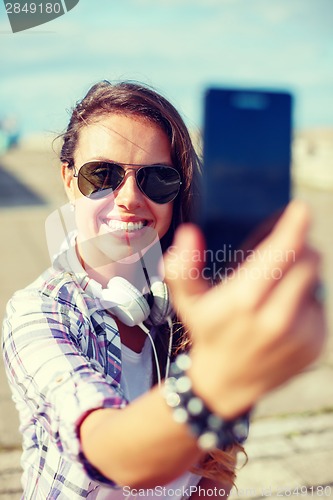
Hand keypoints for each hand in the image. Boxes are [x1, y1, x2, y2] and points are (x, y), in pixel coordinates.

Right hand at [164, 201, 325, 418]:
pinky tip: (284, 309)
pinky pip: (319, 304)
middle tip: (280, 248)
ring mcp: (300, 334)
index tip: (300, 209)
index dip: (294, 226)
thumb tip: (190, 233)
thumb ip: (182, 267)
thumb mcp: (186, 301)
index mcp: (245, 300)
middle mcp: (278, 318)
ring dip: (300, 272)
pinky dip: (306, 298)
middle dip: (297, 246)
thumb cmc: (208, 332)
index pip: (281, 253)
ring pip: (316, 280)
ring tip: (275, 286)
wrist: (227, 383)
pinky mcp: (315, 344)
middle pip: (307, 260)